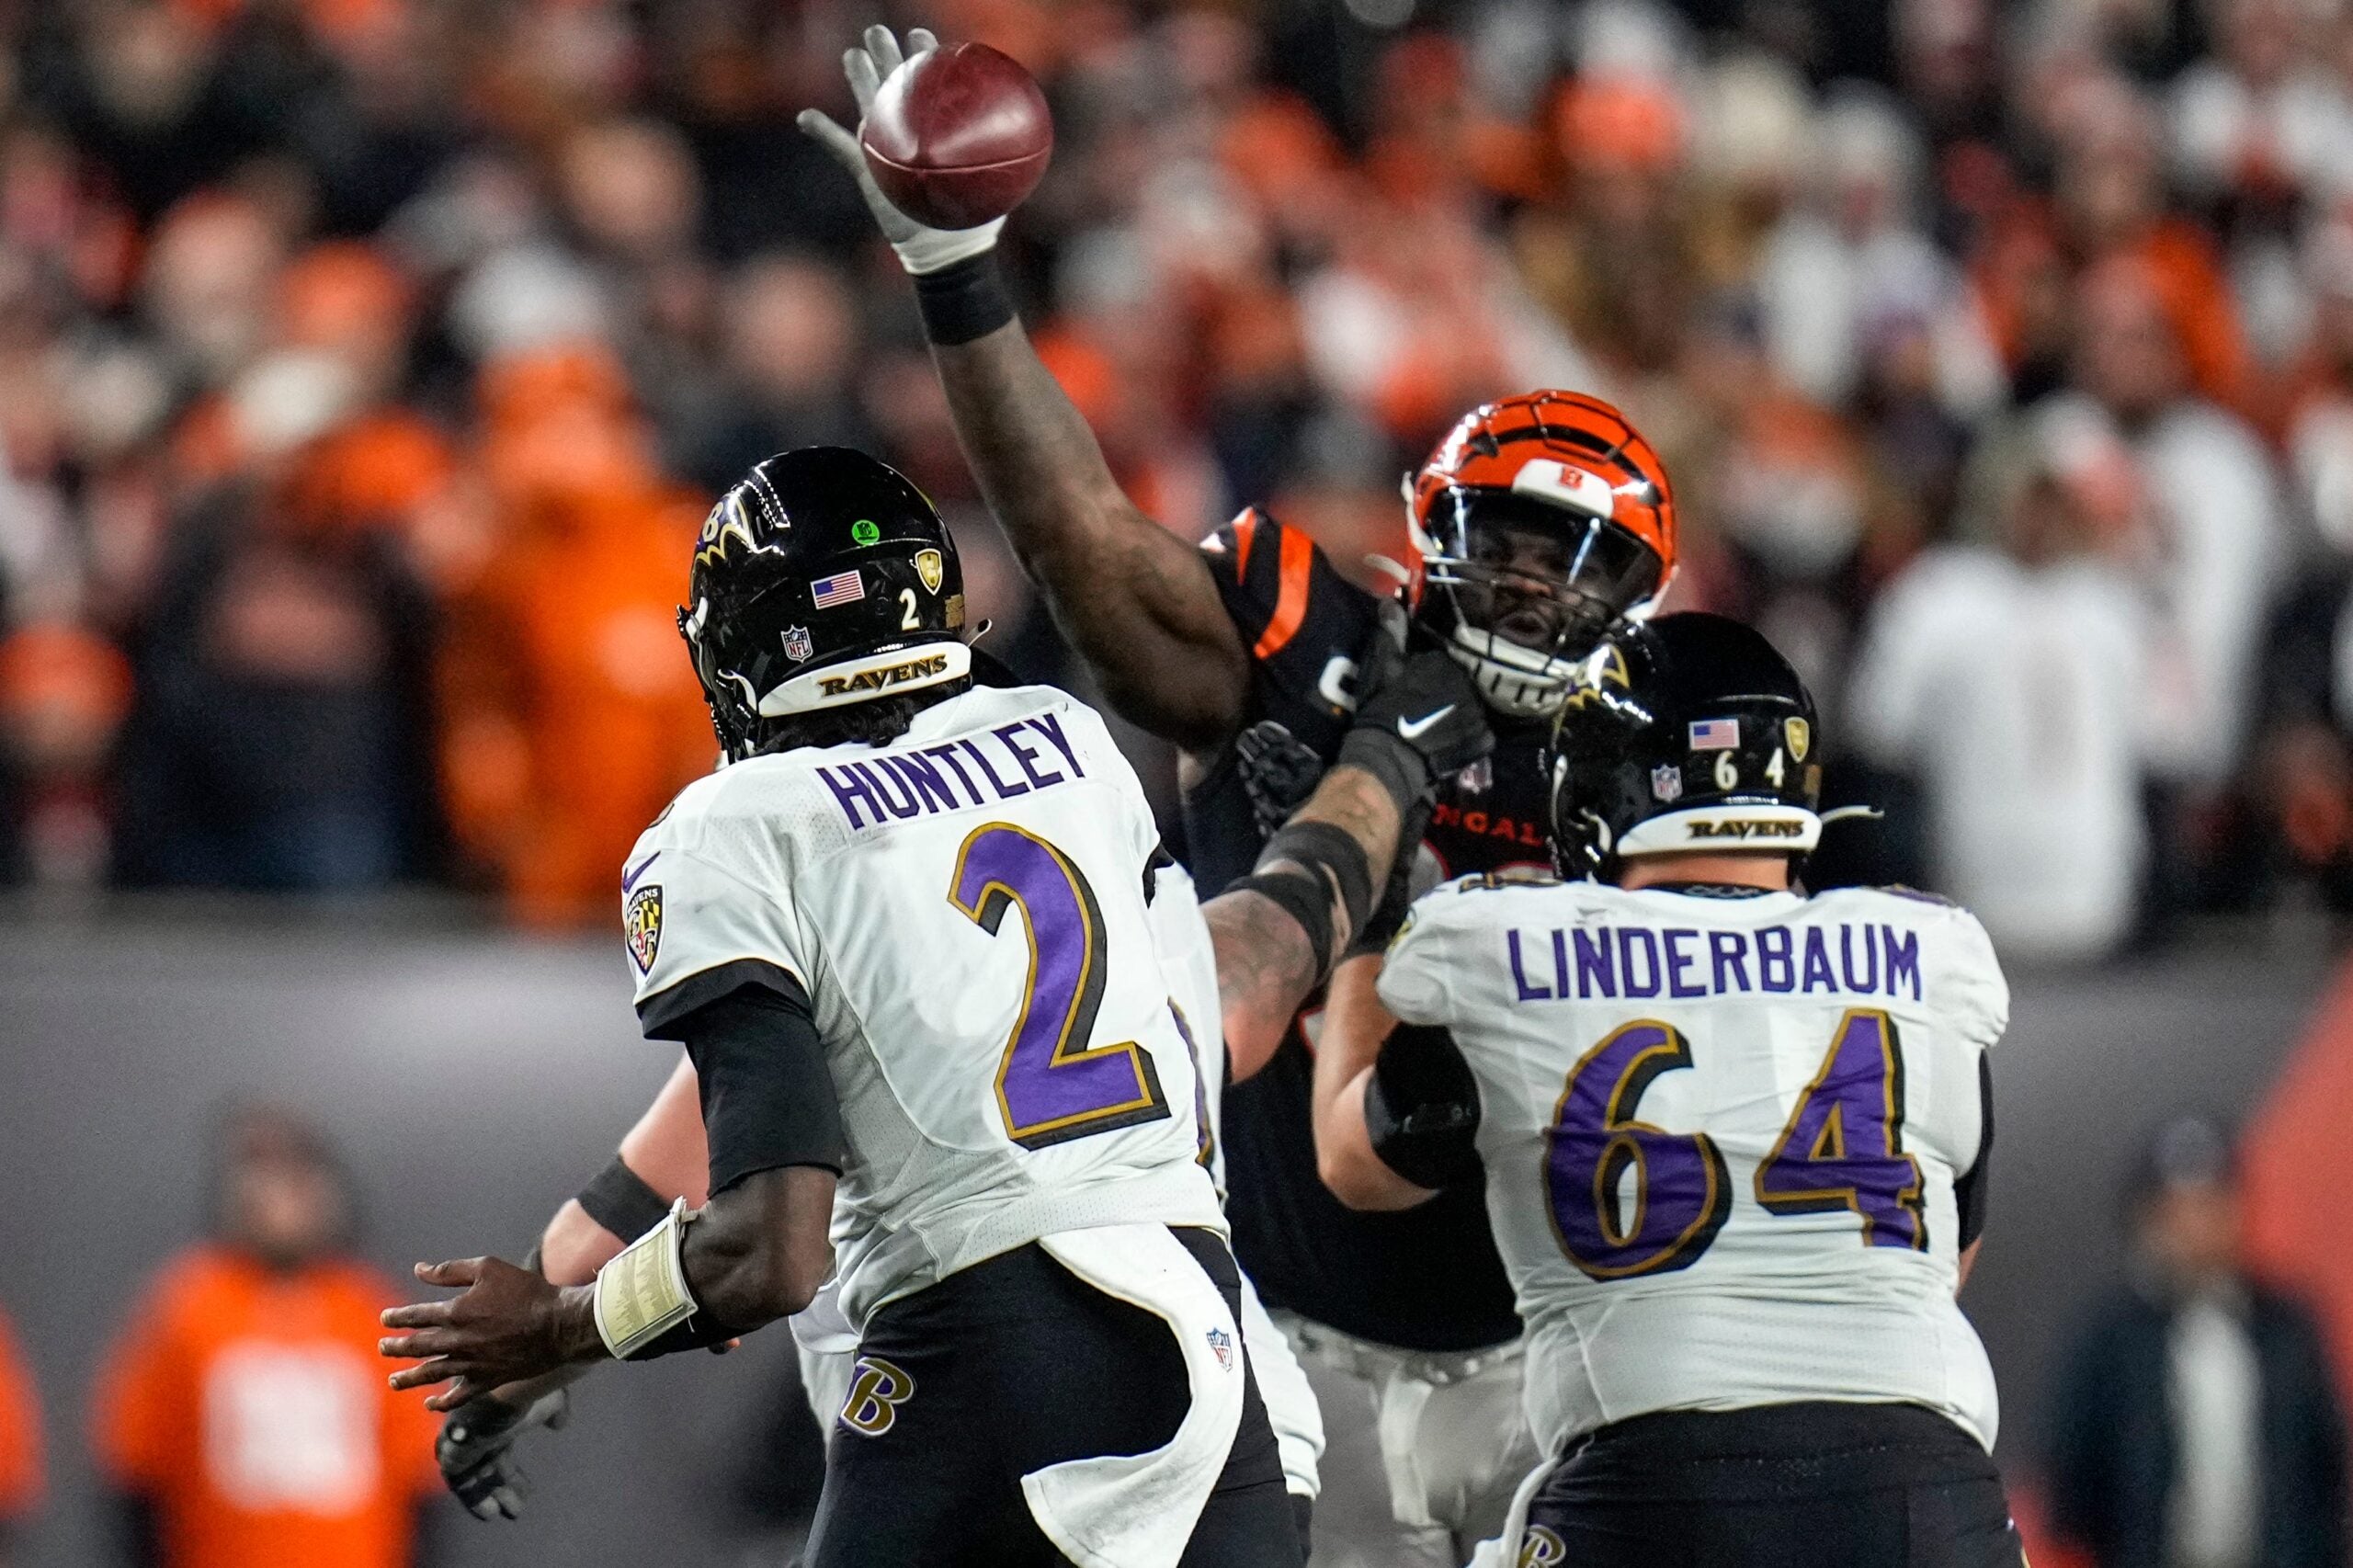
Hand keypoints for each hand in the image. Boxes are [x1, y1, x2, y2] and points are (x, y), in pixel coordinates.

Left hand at [381, 1257, 596, 1410]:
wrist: (559, 1324)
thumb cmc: (526, 1291)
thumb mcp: (489, 1268)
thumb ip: (451, 1270)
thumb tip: (420, 1270)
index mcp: (456, 1312)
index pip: (416, 1316)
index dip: (398, 1317)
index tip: (386, 1319)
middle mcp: (458, 1341)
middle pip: (418, 1347)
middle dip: (397, 1347)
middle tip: (383, 1347)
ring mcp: (472, 1364)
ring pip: (431, 1374)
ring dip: (409, 1378)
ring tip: (393, 1381)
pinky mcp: (488, 1379)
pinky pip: (459, 1396)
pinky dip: (442, 1402)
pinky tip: (430, 1404)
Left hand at [437, 1385, 569, 1520]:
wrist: (502, 1391)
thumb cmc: (526, 1392)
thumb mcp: (549, 1401)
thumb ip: (555, 1410)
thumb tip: (559, 1424)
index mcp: (496, 1422)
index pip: (500, 1455)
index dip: (512, 1476)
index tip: (529, 1493)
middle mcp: (477, 1433)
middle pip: (485, 1469)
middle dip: (500, 1489)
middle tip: (516, 1510)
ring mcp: (463, 1443)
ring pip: (470, 1477)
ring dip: (484, 1496)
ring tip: (501, 1512)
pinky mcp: (452, 1452)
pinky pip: (456, 1480)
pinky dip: (470, 1495)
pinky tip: (489, 1509)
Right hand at [796, 25, 1006, 274]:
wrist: (946, 250)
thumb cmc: (973, 219)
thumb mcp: (992, 184)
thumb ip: (999, 157)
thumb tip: (1025, 127)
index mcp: (936, 130)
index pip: (930, 85)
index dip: (925, 57)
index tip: (922, 34)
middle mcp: (908, 132)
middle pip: (892, 83)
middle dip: (885, 53)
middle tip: (877, 30)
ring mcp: (884, 148)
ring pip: (867, 104)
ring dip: (859, 78)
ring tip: (852, 54)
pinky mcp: (866, 171)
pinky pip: (840, 148)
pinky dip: (822, 132)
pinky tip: (806, 117)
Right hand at [1346, 645, 1494, 787]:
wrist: (1392, 755)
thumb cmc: (1383, 709)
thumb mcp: (1381, 667)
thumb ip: (1391, 633)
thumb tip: (1390, 603)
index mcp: (1443, 662)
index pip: (1441, 663)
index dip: (1428, 676)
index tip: (1415, 688)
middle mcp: (1467, 682)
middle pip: (1459, 685)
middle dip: (1446, 694)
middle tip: (1426, 710)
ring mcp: (1477, 711)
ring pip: (1470, 708)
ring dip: (1458, 715)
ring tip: (1438, 729)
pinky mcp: (1482, 738)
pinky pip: (1479, 734)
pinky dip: (1468, 738)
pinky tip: (1451, 745)